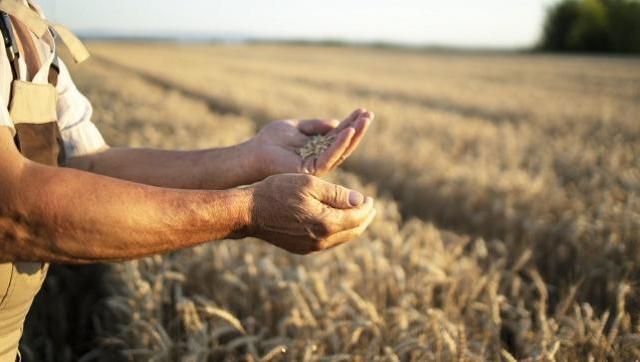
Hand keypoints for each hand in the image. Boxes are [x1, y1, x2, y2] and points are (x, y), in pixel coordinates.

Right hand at [247, 174, 375, 253]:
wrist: (249, 212)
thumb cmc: (278, 191)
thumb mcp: (310, 184)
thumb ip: (337, 194)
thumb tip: (361, 201)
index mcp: (326, 223)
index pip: (357, 217)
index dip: (367, 207)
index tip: (370, 198)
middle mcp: (322, 240)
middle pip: (353, 231)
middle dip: (364, 219)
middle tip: (370, 207)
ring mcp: (311, 247)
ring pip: (341, 239)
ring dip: (352, 226)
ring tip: (357, 214)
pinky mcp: (302, 248)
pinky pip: (328, 242)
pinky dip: (338, 232)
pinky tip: (337, 222)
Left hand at [251, 109, 372, 176]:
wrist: (254, 153)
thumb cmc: (270, 140)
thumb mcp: (296, 127)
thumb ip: (314, 125)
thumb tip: (335, 122)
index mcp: (317, 148)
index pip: (339, 135)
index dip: (351, 123)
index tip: (362, 110)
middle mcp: (320, 158)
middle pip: (344, 143)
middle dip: (357, 129)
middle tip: (369, 114)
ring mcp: (317, 166)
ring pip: (341, 151)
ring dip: (354, 135)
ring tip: (364, 120)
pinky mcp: (312, 170)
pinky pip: (330, 156)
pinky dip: (340, 144)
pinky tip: (348, 131)